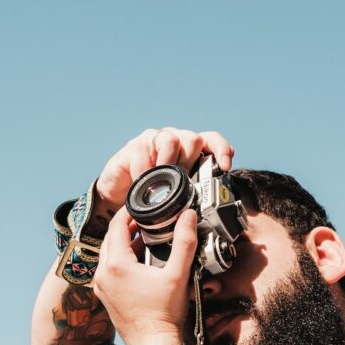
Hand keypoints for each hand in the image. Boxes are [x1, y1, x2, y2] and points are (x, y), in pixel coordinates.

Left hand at [93, 206, 199, 344]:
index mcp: (116, 265)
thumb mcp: (178, 274)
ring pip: (108, 255)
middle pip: (110, 239)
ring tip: (145, 240)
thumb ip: (184, 242)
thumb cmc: (163, 314)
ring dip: (123, 244)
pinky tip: (139, 264)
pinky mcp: (105, 297)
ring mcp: (102, 287)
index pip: (116, 225)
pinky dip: (120, 261)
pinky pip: (109, 271)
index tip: (140, 207)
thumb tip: (188, 216)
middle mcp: (103, 274)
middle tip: (145, 221)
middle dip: (126, 227)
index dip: (128, 212)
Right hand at [95, 127, 233, 211]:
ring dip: (169, 163)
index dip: (221, 150)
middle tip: (182, 182)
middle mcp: (174, 141)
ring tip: (162, 181)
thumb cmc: (151, 196)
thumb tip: (213, 205)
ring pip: (170, 140)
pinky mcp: (133, 147)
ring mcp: (153, 141)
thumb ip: (192, 194)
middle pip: (193, 139)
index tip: (225, 167)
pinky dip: (144, 171)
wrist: (120, 198)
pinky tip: (142, 183)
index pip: (211, 140)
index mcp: (189, 152)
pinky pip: (142, 153)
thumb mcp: (176, 197)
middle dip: (190, 162)